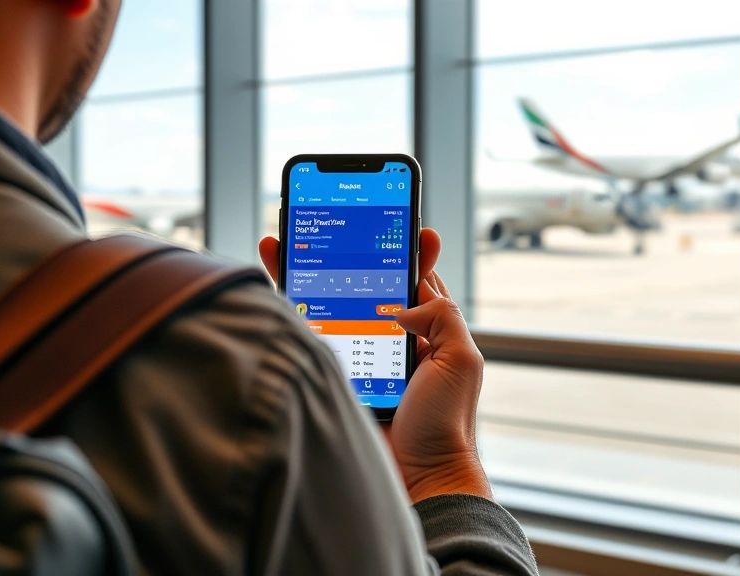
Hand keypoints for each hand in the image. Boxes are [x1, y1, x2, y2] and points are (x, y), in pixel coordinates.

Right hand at [258, 231, 491, 502]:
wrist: (418, 478)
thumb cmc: (446, 425)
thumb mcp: (462, 360)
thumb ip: (444, 318)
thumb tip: (406, 300)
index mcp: (431, 330)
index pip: (416, 277)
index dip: (406, 248)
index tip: (392, 218)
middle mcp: (396, 340)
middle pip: (365, 286)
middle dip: (345, 253)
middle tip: (325, 223)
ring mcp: (363, 358)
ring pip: (332, 308)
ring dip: (310, 277)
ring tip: (285, 245)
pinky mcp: (337, 378)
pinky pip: (313, 341)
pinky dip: (294, 316)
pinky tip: (277, 293)